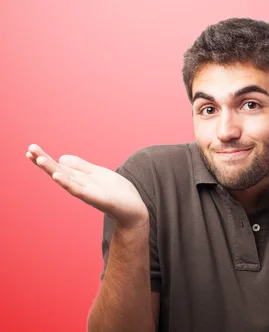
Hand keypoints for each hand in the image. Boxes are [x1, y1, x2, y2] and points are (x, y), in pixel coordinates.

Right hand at [26, 144, 148, 228]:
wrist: (134, 211)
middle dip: (45, 161)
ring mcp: (89, 193)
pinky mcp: (98, 199)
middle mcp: (81, 186)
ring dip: (53, 170)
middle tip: (29, 149)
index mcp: (81, 179)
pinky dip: (69, 184)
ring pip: (67, 180)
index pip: (60, 167)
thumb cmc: (117, 193)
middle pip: (60, 171)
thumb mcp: (99, 174)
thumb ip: (82, 167)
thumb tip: (61, 158)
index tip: (30, 149)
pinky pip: (80, 191)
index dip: (46, 158)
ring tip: (39, 159)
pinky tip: (58, 177)